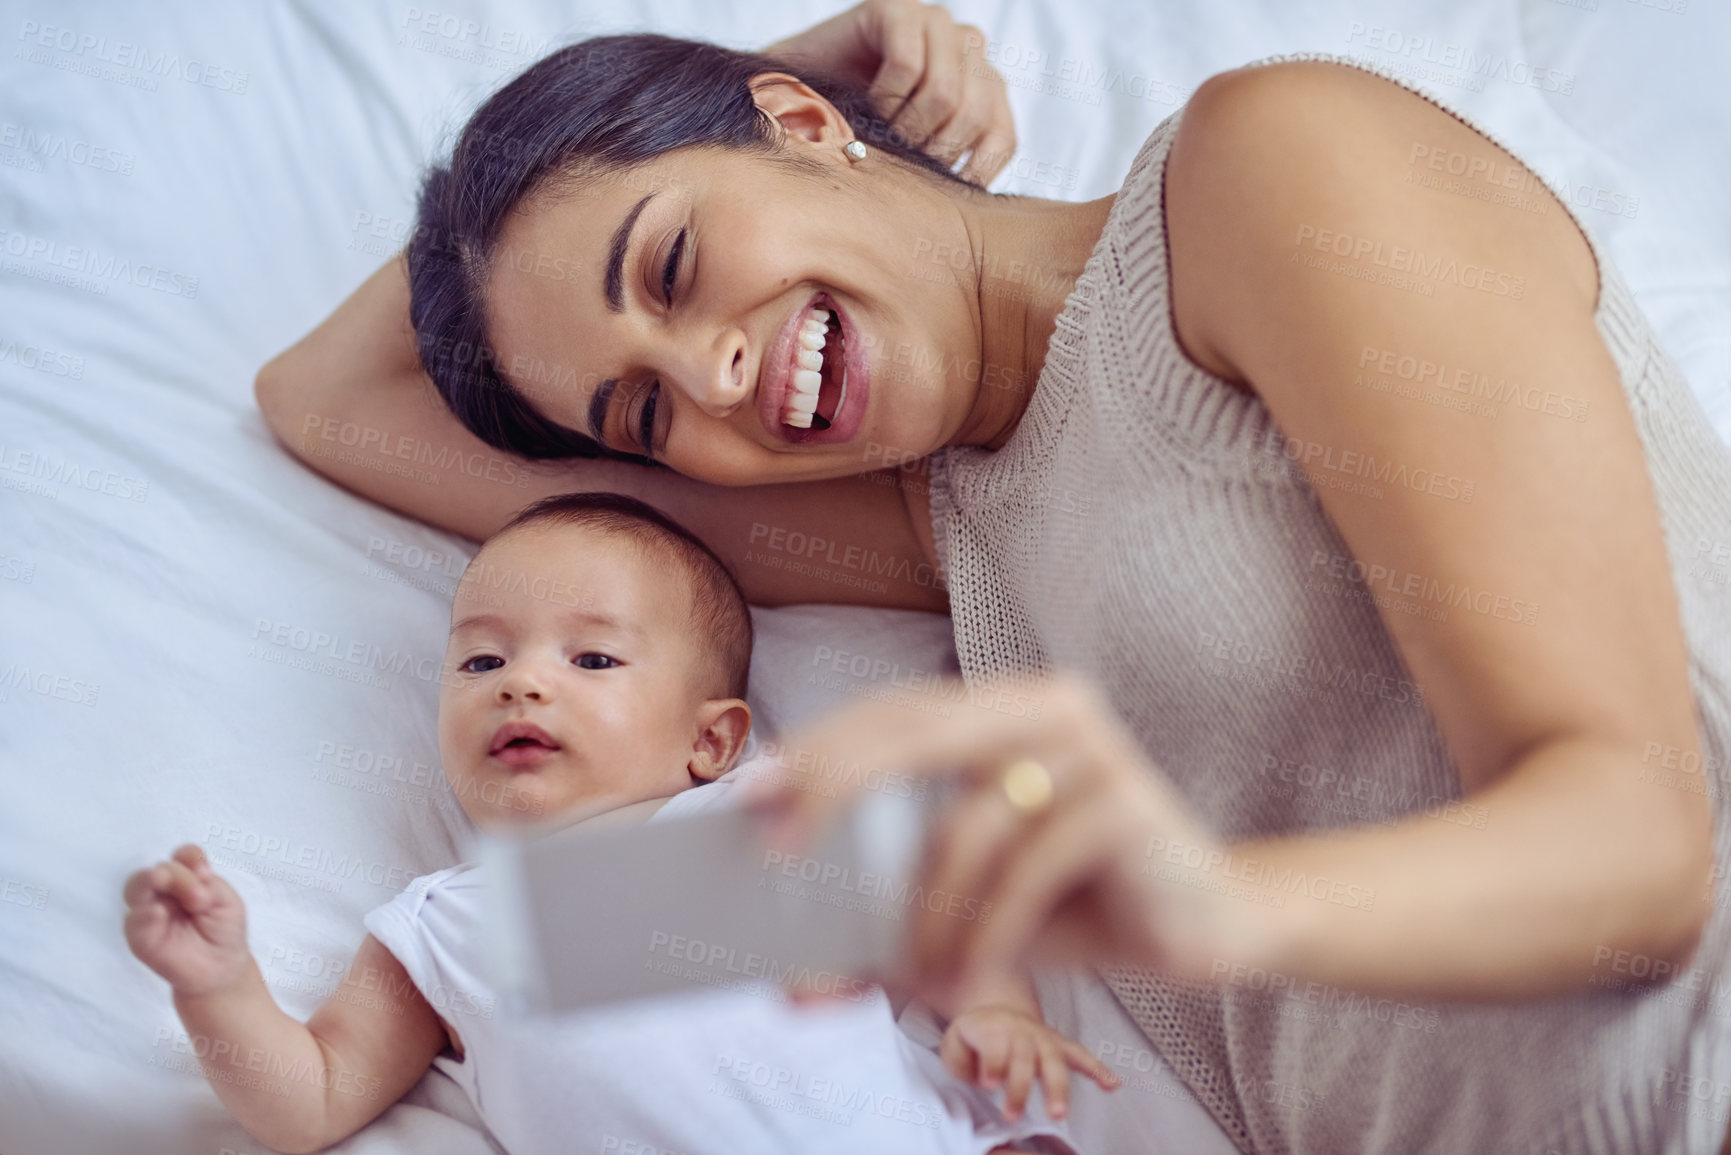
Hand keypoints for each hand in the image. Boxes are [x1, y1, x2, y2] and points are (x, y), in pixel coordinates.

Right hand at [124, 844, 252, 996]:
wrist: (220, 968)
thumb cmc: (223, 929)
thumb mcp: (225, 900)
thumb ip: (208, 884)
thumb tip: (191, 874)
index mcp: (185, 879)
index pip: (181, 857)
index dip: (190, 857)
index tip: (205, 871)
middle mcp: (163, 892)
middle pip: (156, 869)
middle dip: (172, 872)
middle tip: (194, 890)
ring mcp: (148, 912)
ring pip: (136, 888)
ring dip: (150, 882)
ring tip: (164, 882)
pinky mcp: (140, 937)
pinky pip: (134, 922)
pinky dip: (144, 914)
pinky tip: (157, 913)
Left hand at [753, 669, 1277, 1008]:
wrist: (1207, 925)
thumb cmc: (1076, 903)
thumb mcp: (972, 909)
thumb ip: (893, 923)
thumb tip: (796, 981)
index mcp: (1003, 708)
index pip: (894, 710)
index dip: (821, 747)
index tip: (754, 792)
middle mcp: (1047, 706)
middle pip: (916, 732)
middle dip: (835, 786)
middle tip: (779, 847)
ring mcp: (1093, 749)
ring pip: (968, 822)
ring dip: (927, 912)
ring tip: (912, 975)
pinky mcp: (1129, 802)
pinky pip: (1026, 869)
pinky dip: (984, 931)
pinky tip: (965, 977)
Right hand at [767, 0, 1016, 184]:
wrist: (787, 104)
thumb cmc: (855, 138)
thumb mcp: (915, 162)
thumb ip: (954, 170)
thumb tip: (981, 210)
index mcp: (983, 86)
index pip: (1002, 137)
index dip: (964, 171)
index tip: (925, 186)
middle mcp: (968, 49)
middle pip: (974, 115)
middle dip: (927, 150)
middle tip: (891, 156)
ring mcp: (937, 24)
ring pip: (946, 93)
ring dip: (902, 126)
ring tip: (877, 130)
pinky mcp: (899, 8)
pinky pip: (907, 64)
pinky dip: (882, 96)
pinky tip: (865, 101)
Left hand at [940, 1003, 1119, 1120]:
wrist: (996, 1009)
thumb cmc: (975, 1035)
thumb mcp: (955, 1042)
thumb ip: (962, 1059)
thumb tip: (976, 1075)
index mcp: (992, 1028)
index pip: (995, 1044)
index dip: (993, 1063)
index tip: (988, 1084)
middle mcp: (1021, 1031)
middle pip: (1024, 1056)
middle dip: (1019, 1086)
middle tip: (1012, 1114)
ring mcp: (1043, 1037)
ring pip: (1053, 1060)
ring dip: (1057, 1087)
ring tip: (1059, 1114)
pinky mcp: (1059, 1046)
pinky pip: (1081, 1056)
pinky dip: (1098, 1069)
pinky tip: (1112, 1084)